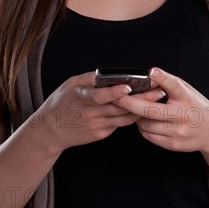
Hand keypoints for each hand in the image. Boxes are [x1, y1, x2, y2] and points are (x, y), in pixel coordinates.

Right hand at [33, 71, 166, 152]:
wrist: (50, 131)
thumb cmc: (60, 103)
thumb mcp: (70, 84)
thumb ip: (89, 78)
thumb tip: (107, 73)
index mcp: (82, 99)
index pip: (100, 96)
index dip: (115, 92)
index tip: (128, 87)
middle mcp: (91, 115)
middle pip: (120, 107)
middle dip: (141, 99)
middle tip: (158, 90)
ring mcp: (98, 126)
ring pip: (124, 117)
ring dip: (142, 108)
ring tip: (157, 96)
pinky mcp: (102, 134)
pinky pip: (120, 123)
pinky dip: (132, 115)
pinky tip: (145, 108)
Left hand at [112, 67, 208, 152]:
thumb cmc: (194, 105)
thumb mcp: (186, 90)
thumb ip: (168, 83)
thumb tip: (148, 75)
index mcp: (186, 97)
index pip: (174, 86)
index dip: (162, 78)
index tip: (152, 72)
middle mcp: (183, 115)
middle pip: (150, 110)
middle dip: (129, 102)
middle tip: (116, 96)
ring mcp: (178, 132)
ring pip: (145, 124)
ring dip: (136, 116)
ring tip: (136, 109)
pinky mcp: (174, 145)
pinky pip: (149, 136)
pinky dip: (143, 127)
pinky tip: (145, 121)